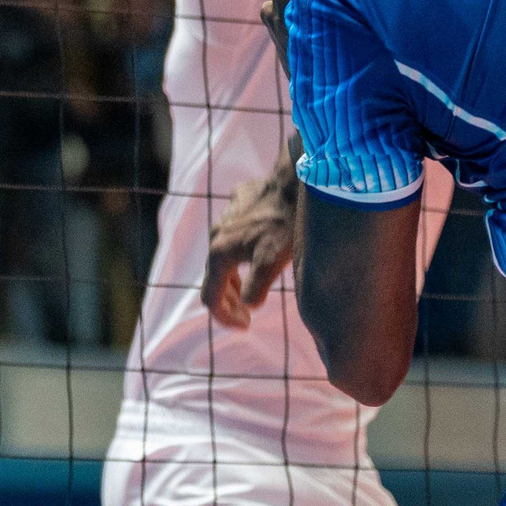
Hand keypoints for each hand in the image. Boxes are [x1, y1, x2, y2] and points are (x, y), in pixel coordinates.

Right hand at [202, 154, 300, 329]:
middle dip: (229, 300)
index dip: (225, 317)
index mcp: (219, 252)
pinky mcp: (239, 201)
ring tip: (251, 285)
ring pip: (223, 253)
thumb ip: (256, 287)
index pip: (211, 297)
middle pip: (214, 277)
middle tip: (249, 313)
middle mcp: (216, 234)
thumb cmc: (286, 223)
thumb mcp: (272, 262)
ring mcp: (226, 216)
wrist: (294, 180)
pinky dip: (242, 249)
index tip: (245, 326)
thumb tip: (248, 305)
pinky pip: (235, 232)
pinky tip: (260, 248)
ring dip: (233, 276)